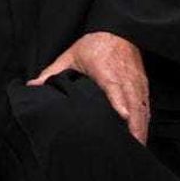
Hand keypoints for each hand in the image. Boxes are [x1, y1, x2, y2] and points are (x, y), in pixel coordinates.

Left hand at [28, 31, 148, 143]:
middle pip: (134, 104)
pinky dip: (145, 121)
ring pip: (143, 109)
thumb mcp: (70, 56)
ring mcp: (137, 83)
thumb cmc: (93, 45)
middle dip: (135, 126)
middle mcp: (126, 79)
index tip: (123, 116)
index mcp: (107, 72)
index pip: (115, 88)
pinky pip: (146, 106)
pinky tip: (141, 135)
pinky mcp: (143, 86)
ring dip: (141, 128)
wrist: (117, 31)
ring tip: (137, 148)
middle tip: (132, 147)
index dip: (120, 103)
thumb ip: (52, 72)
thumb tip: (33, 86)